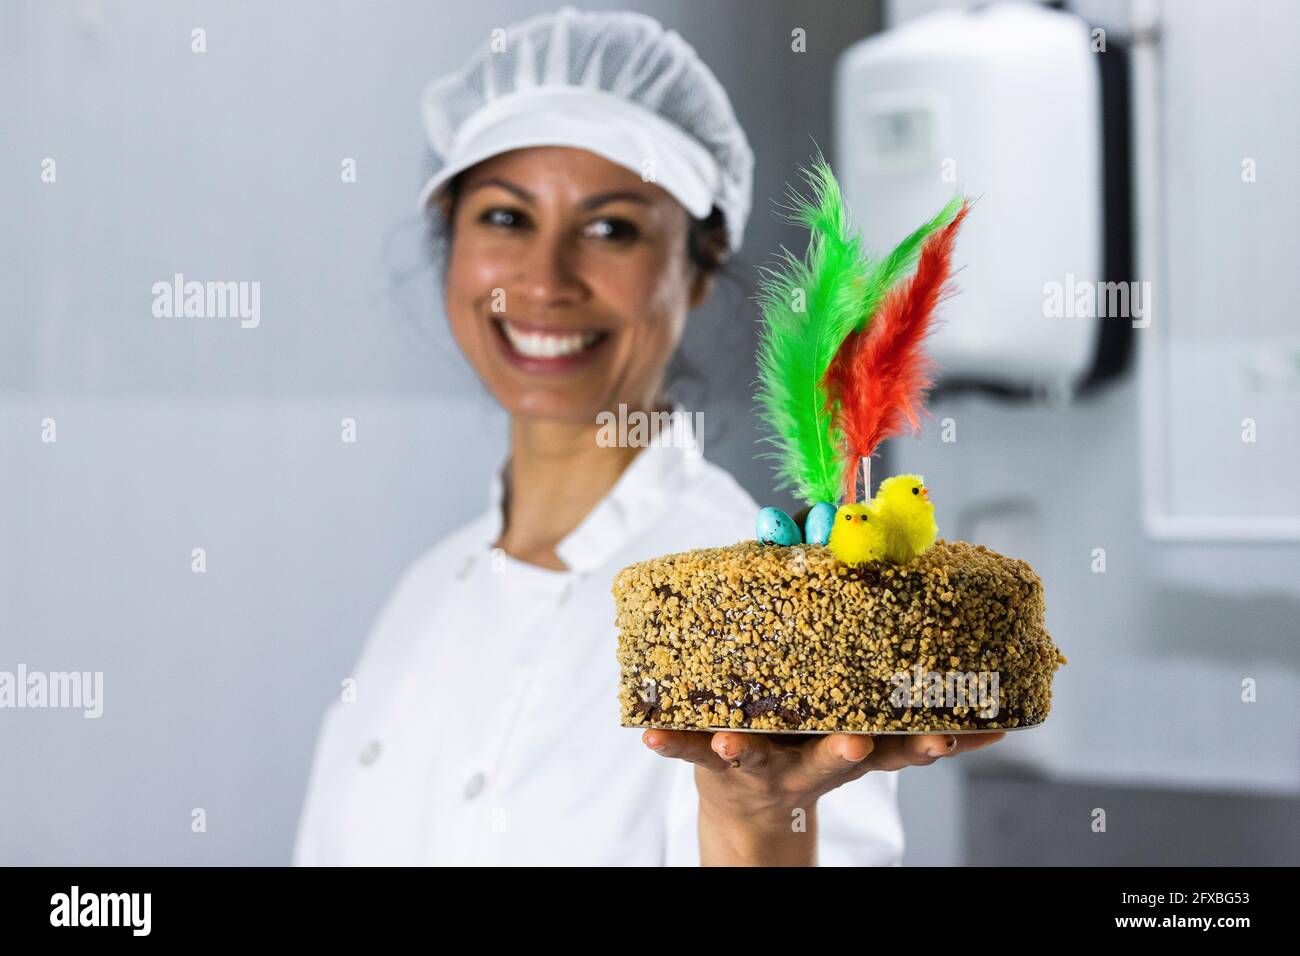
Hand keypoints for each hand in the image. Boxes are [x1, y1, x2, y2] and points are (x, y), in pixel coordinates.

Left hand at [643, 728, 1004, 864]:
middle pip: (833, 759)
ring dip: (745, 750)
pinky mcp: (715, 762)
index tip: (951, 736)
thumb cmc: (808, 747)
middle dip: (846, 751)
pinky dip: (668, 742)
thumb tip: (998, 710)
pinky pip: (687, 752)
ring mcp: (762, 764)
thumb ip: (911, 725)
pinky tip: (645, 735)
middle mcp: (810, 761)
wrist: (752, 809)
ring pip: (757, 758)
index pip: (900, 749)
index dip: (926, 744)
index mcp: (851, 747)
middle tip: (858, 743)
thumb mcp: (858, 737)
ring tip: (730, 743)